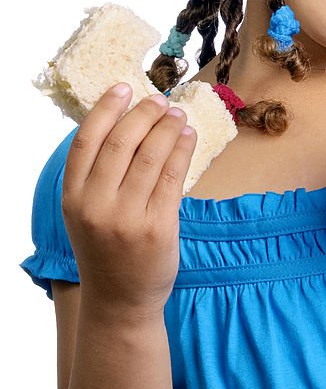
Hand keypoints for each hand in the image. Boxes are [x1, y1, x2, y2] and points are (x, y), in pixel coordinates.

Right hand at [61, 82, 197, 316]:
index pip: (86, 141)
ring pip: (151, 156)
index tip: (124, 87)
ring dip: (168, 128)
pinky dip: (182, 151)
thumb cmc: (106, 251)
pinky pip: (173, 177)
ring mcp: (127, 218)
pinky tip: (189, 137)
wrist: (120, 302)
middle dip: (144, 114)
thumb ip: (98, 176)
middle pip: (122, 143)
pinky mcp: (158, 228)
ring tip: (178, 115)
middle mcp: (96, 206)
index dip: (106, 109)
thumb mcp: (87, 214)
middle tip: (160, 100)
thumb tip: (127, 122)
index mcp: (73, 198)